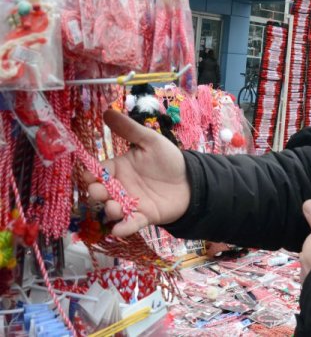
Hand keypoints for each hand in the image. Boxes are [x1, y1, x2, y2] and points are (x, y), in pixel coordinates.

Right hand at [83, 109, 190, 236]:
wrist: (191, 179)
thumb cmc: (168, 160)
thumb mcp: (150, 141)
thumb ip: (129, 129)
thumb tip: (107, 111)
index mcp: (118, 168)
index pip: (99, 171)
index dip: (91, 173)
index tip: (88, 174)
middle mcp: (120, 187)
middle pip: (101, 192)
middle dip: (97, 193)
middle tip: (99, 191)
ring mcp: (130, 203)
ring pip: (113, 209)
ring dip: (110, 210)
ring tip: (114, 208)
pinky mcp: (144, 216)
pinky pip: (131, 224)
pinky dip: (124, 228)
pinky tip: (119, 230)